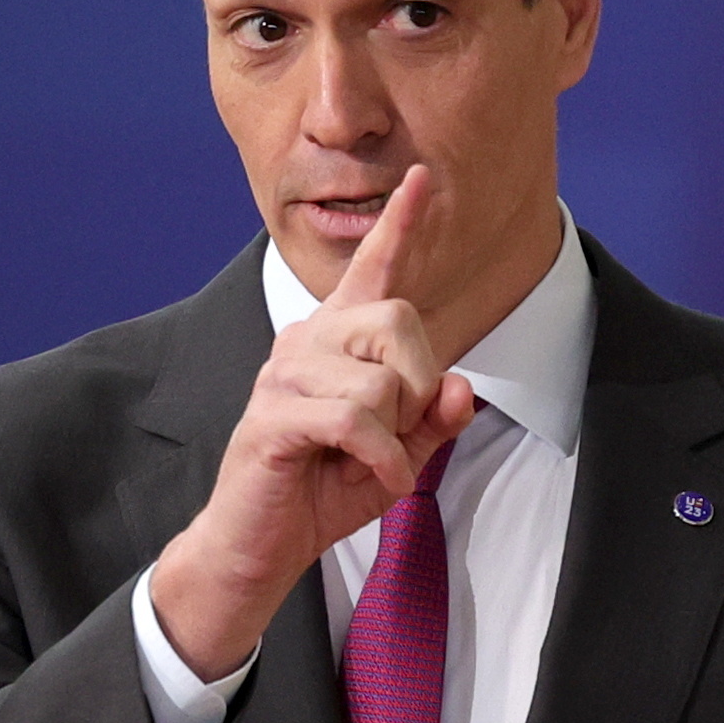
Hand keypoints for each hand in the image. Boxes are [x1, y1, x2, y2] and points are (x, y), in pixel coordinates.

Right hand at [148, 166, 476, 679]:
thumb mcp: (400, 456)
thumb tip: (463, 386)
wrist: (260, 545)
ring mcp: (283, 374)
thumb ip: (435, 420)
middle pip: (398, 321)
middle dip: (420, 385)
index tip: (422, 177)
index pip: (373, 271)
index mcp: (336, 341)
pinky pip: (354, 418)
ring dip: (395, 434)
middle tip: (402, 434)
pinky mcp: (273, 415)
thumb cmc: (325, 491)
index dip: (401, 224)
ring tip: (375, 463)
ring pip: (379, 379)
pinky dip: (381, 457)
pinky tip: (379, 480)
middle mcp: (306, 341)